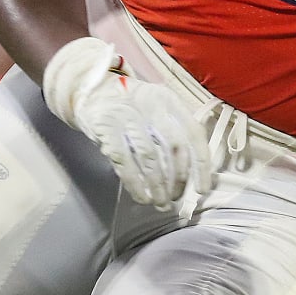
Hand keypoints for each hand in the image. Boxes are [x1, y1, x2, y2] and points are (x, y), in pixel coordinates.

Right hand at [41, 36, 213, 208]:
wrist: (93, 91)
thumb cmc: (132, 106)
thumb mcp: (158, 107)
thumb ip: (175, 129)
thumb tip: (193, 171)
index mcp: (169, 99)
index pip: (194, 132)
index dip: (201, 163)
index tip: (202, 188)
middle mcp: (152, 104)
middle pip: (174, 146)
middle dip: (178, 178)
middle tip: (176, 197)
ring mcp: (127, 115)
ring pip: (149, 157)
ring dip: (158, 186)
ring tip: (161, 203)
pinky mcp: (106, 128)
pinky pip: (125, 162)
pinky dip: (135, 184)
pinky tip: (142, 197)